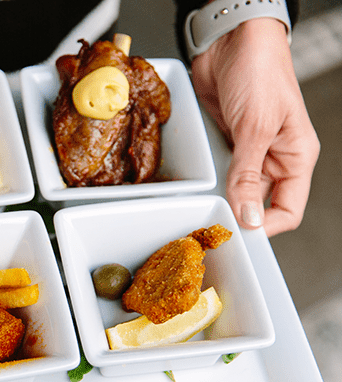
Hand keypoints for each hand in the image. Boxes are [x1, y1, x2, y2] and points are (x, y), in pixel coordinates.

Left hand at [191, 17, 319, 236]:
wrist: (230, 40)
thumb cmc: (259, 71)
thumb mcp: (255, 127)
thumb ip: (247, 174)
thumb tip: (249, 217)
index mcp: (295, 157)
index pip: (287, 210)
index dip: (265, 227)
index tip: (239, 235)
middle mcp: (272, 158)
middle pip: (256, 204)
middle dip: (236, 214)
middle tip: (210, 224)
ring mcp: (246, 152)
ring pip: (233, 190)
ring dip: (218, 197)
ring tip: (199, 205)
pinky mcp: (224, 143)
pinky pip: (216, 172)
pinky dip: (206, 180)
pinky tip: (194, 185)